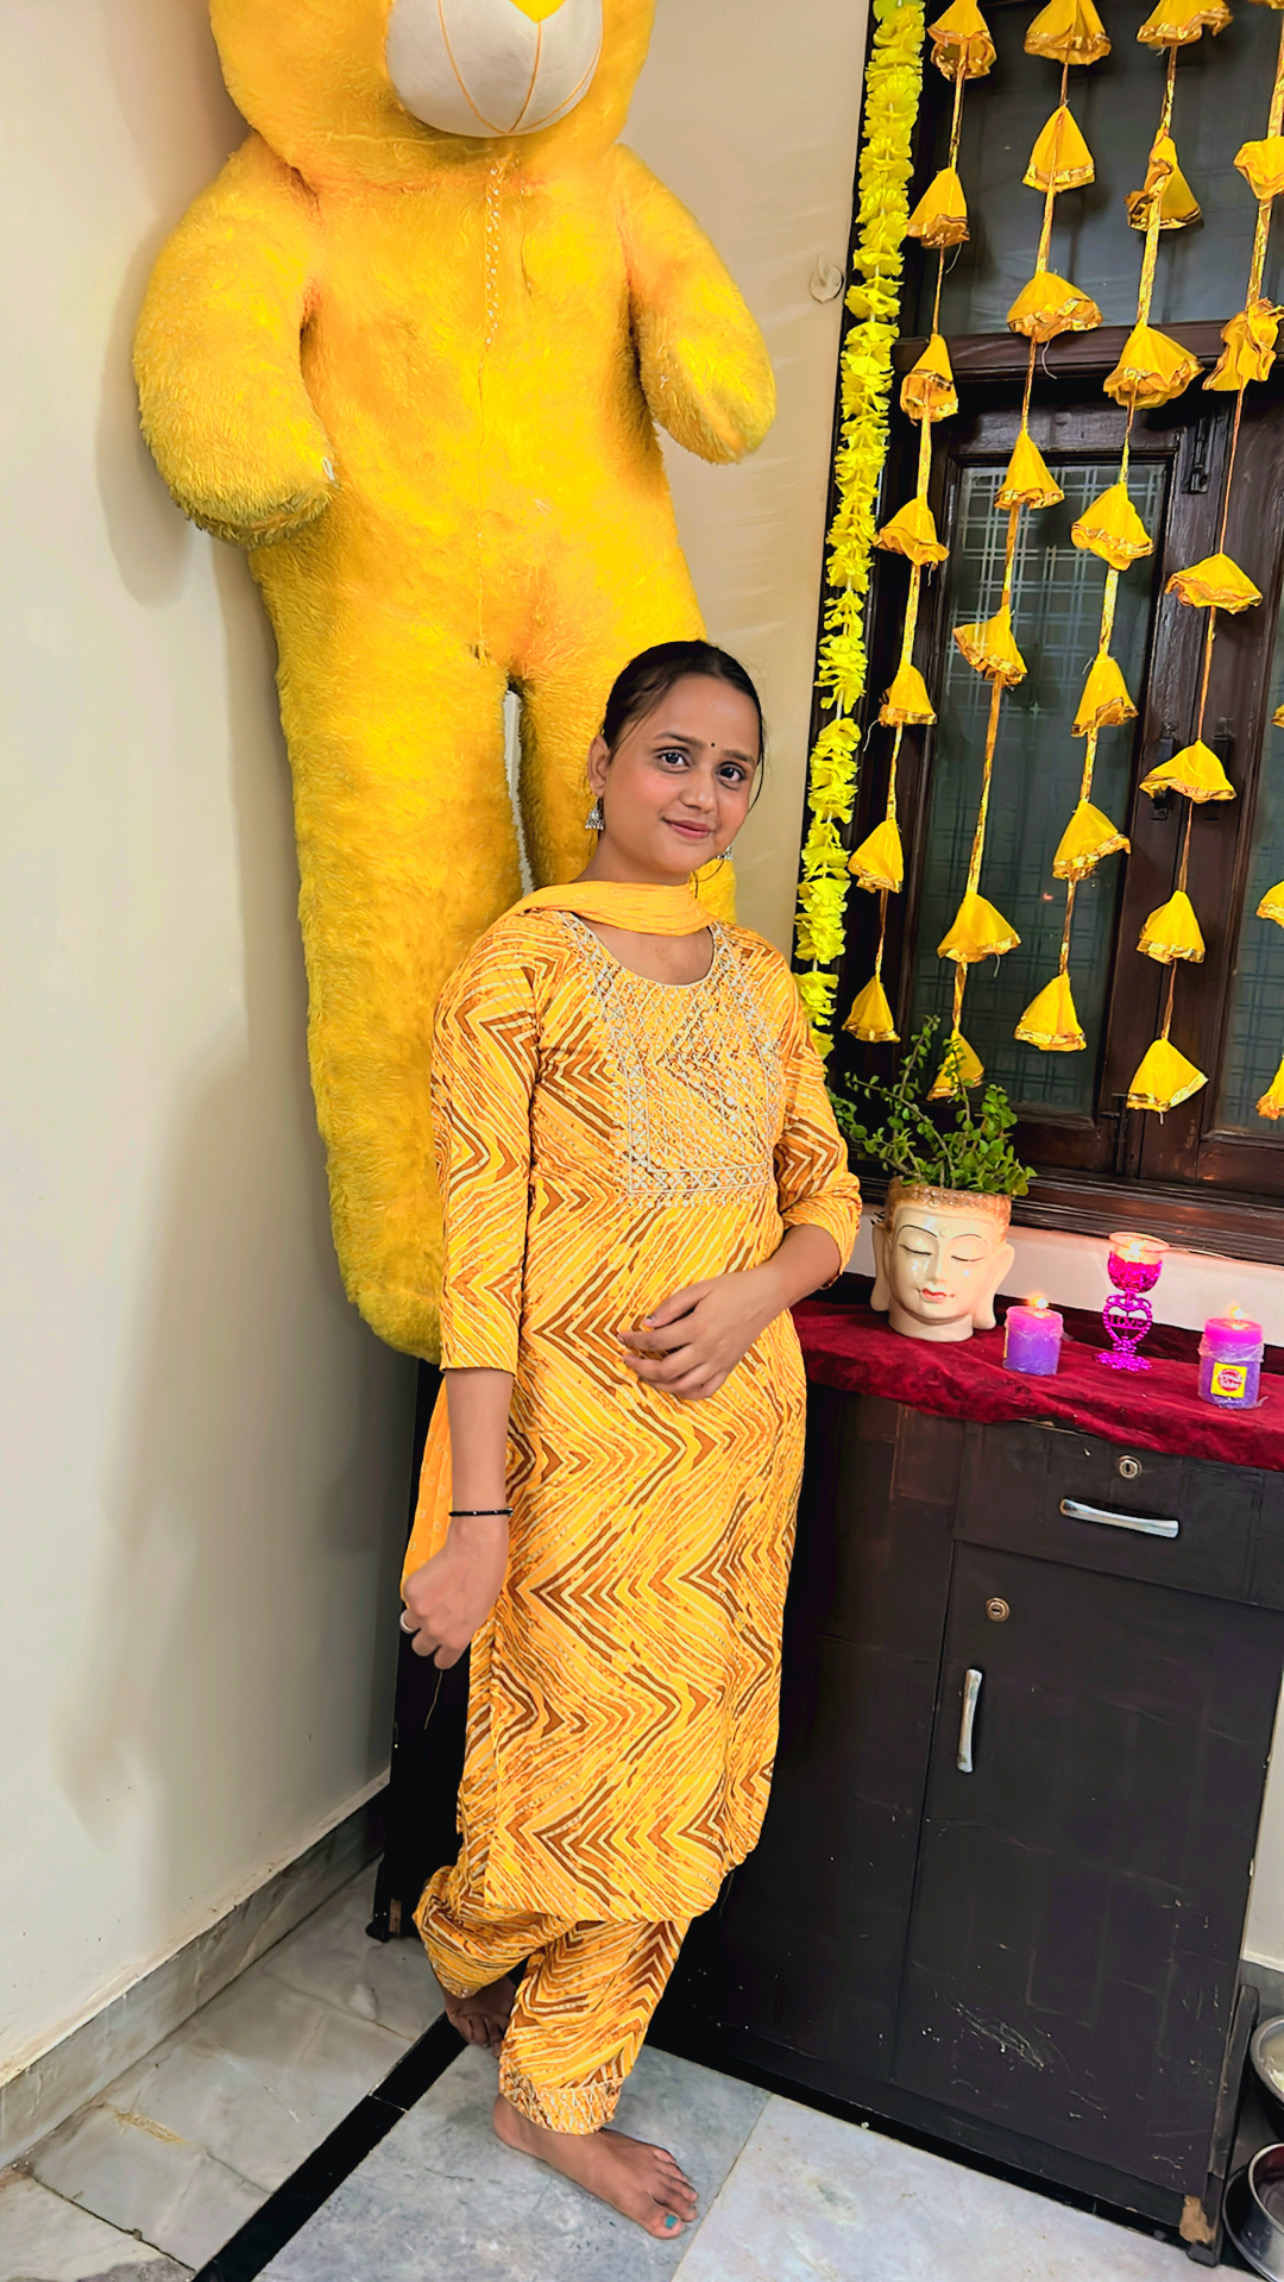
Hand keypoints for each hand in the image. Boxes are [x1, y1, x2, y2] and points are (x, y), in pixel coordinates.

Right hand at [401, 1517, 507, 1668]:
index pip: (442, 1662)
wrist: (475, 1547)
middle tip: (435, 1622)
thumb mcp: (481, 1612)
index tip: (441, 1650)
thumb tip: (453, 1631)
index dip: (442, 1654)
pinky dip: (416, 1594)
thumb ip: (462, 1629)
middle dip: (426, 1637)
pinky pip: (407, 1601)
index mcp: (457, 1638)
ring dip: (418, 1616)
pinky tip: (432, 1582)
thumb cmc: (486, 1574)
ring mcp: (420, 1611)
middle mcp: (436, 1629)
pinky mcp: (410, 1592)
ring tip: (433, 1600)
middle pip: (420, 1647)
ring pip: (409, 1625)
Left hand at [618, 1267, 783, 1400]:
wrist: (767, 1294)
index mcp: (698, 1327)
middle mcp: (708, 1350)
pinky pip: (706, 1390)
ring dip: (658, 1384)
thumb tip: (647, 1323)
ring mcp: (719, 1362)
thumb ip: (671, 1307)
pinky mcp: (728, 1367)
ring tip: (645, 1374)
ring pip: (683, 1386)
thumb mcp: (699, 1288)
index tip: (622, 1337)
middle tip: (627, 1359)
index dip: (634, 1341)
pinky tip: (674, 1384)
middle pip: (665, 1370)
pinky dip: (687, 1393)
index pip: (655, 1341)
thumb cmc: (732, 1287)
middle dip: (640, 1367)